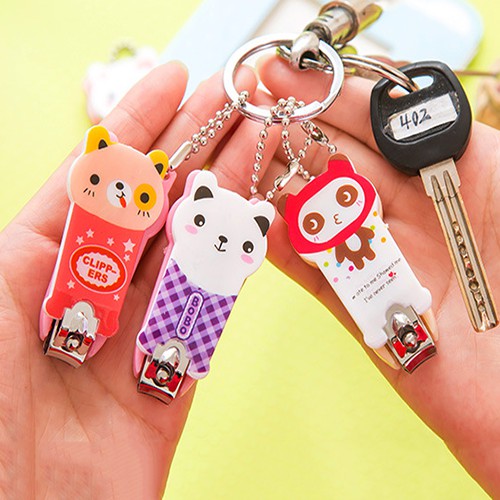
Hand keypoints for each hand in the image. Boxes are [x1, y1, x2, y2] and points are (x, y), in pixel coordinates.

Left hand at [0, 61, 278, 497]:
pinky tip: (253, 224)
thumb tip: (91, 175)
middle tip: (238, 101)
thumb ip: (46, 240)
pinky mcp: (175, 376)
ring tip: (258, 144)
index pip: (98, 180)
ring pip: (189, 250)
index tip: (178, 81)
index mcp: (34, 269)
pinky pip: (211, 312)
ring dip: (223, 196)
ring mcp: (136, 333)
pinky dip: (233, 268)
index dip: (138, 124)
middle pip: (152, 207)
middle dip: (195, 147)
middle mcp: (89, 295)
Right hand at [249, 56, 499, 495]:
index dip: (325, 93)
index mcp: (435, 171)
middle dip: (288, 131)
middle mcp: (399, 208)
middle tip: (244, 111)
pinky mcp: (353, 303)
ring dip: (273, 185)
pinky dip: (275, 245)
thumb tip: (382, 84)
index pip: (368, 119)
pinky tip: (251, 222)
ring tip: (236, 159)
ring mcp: (372, 254)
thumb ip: (440, 126)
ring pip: (309, 211)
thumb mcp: (491, 169)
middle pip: (330, 159)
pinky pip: (304, 268)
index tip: (281, 74)